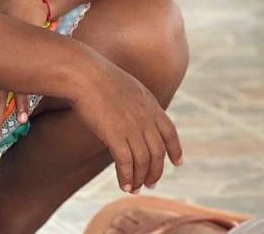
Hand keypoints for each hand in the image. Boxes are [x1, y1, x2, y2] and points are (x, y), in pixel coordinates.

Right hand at [70, 57, 182, 192]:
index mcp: (151, 104)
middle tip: (151, 183)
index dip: (175, 149)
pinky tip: (124, 186)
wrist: (85, 74)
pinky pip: (126, 163)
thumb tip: (131, 114)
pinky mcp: (116, 135)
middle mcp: (146, 117)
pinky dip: (127, 177)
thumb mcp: (127, 87)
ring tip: (135, 188)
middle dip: (156, 170)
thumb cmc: (98, 77)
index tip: (178, 162)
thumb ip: (135, 103)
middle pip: (158, 151)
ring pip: (144, 160)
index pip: (170, 131)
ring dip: (140, 178)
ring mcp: (133, 127)